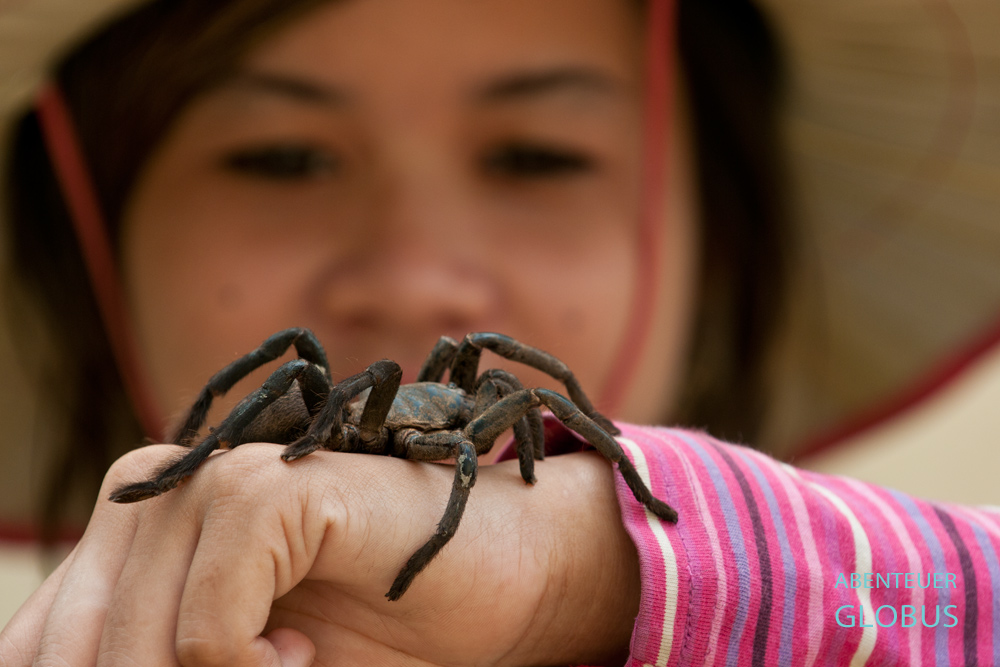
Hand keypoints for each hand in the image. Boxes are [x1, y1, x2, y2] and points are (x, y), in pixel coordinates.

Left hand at [1, 443, 639, 665]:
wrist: (501, 574)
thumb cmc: (379, 628)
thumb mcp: (243, 664)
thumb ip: (159, 659)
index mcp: (140, 532)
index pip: (43, 642)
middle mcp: (164, 491)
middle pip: (77, 645)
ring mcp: (218, 480)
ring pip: (133, 643)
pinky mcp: (276, 492)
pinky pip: (207, 625)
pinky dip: (249, 666)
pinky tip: (303, 654)